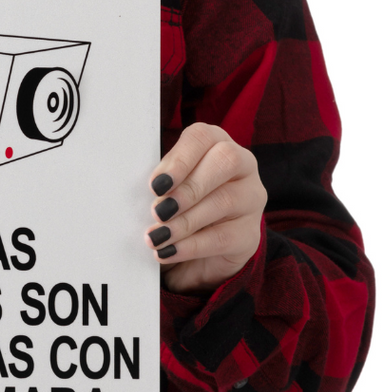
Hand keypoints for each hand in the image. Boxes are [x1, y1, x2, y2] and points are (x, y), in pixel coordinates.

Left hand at [144, 123, 266, 294]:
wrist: (198, 254)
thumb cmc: (178, 207)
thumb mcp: (167, 190)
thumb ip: (160, 185)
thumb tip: (140, 196)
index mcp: (216, 144)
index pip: (203, 137)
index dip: (180, 158)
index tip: (156, 184)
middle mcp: (242, 165)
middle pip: (225, 161)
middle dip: (188, 188)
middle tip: (158, 211)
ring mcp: (251, 198)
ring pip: (225, 200)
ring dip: (185, 221)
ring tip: (157, 236)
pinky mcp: (250, 233)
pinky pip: (224, 237)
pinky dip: (191, 246)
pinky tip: (168, 251)